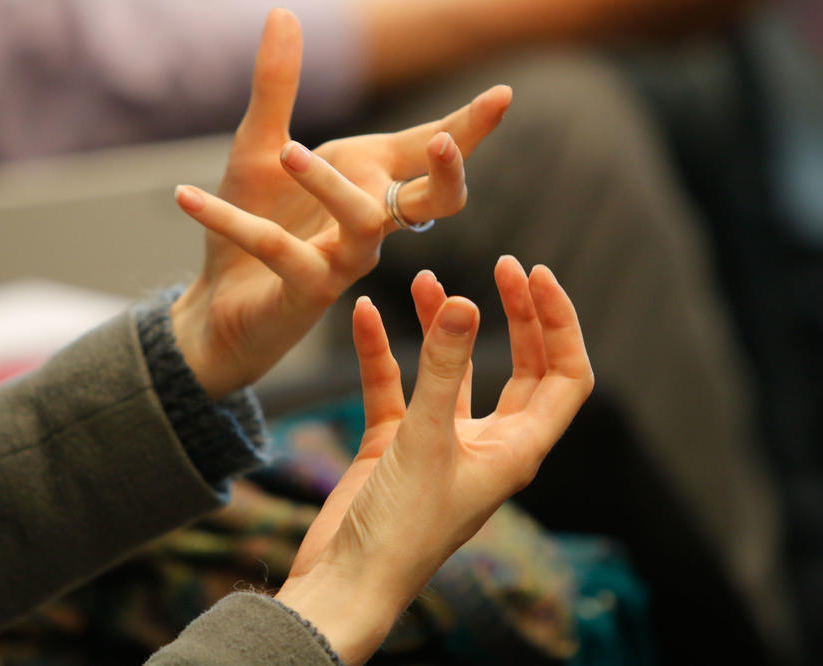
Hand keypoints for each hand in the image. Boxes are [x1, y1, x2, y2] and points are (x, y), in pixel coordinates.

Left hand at [170, 8, 512, 398]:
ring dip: (327, 183)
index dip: (469, 127)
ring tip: (285, 150)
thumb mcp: (259, 147)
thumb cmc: (255, 222)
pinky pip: (277, 250)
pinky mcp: (305, 290)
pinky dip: (230, 218)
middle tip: (448, 144)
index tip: (505, 95)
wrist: (219, 299)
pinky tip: (186, 195)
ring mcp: (344, 259)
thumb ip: (277, 87)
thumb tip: (283, 13)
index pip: (428, 148)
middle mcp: (369, 221)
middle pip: (434, 200)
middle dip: (451, 172)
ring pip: (364, 221)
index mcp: (369, 180)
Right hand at [275, 257, 593, 664]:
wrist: (345, 580)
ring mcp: (439, 443)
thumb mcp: (425, 440)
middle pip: (520, 367)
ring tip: (425, 279)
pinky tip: (366, 317)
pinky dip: (381, 353)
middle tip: (501, 265)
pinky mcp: (395, 445)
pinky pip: (393, 387)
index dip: (559, 323)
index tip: (534, 274)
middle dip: (515, 315)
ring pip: (453, 371)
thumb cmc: (401, 528)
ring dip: (443, 326)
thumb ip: (443, 368)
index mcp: (517, 449)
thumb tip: (465, 300)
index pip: (565, 376)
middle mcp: (486, 443)